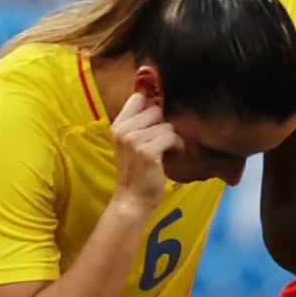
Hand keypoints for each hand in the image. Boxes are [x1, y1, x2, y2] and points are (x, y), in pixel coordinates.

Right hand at [102, 72, 179, 207]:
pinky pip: (172, 136)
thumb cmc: (137, 170)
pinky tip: (171, 155)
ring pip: (166, 124)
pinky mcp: (147, 151)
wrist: (132, 199)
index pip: (137, 98)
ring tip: (166, 151)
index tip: (159, 115)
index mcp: (118, 125)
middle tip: (162, 141)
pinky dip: (177, 146)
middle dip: (163, 124)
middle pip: (156, 109)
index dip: (152, 102)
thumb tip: (157, 100)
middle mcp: (123, 130)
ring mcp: (134, 140)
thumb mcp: (131, 142)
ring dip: (171, 138)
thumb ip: (140, 122)